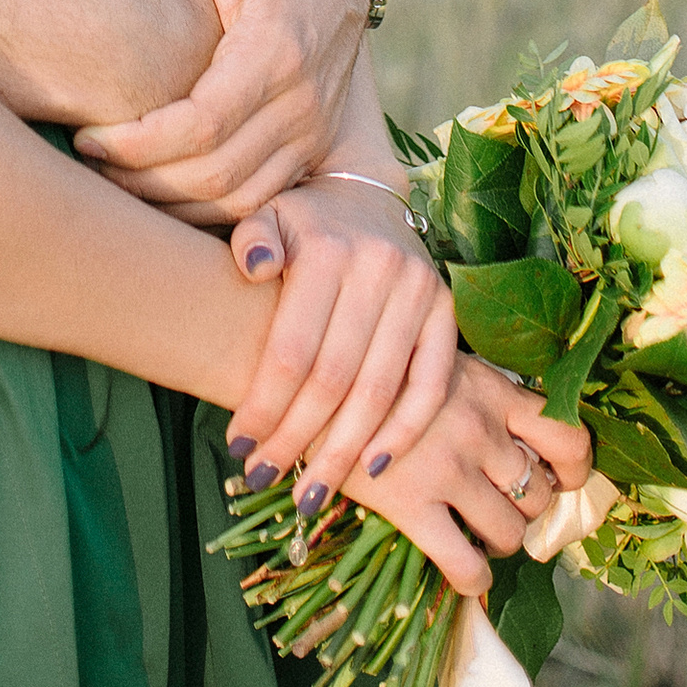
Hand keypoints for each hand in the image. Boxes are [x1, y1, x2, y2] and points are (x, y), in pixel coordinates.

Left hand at [73, 0, 365, 221]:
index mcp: (275, 51)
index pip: (201, 124)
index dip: (140, 144)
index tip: (89, 137)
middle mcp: (301, 102)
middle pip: (217, 174)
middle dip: (145, 179)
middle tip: (90, 160)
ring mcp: (312, 129)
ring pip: (240, 199)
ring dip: (174, 204)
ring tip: (117, 180)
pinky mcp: (314, 144)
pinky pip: (262, 199)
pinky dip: (210, 211)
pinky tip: (163, 191)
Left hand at [218, 177, 456, 509]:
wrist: (366, 192)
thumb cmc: (304, 222)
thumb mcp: (267, 215)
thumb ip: (253, 240)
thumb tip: (253, 267)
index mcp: (328, 249)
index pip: (292, 348)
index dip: (264, 404)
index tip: (239, 446)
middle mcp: (378, 269)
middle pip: (333, 379)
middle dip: (296, 438)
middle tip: (264, 479)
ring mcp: (419, 291)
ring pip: (379, 391)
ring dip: (344, 451)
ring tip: (311, 493)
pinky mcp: (447, 311)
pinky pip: (431, 385)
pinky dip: (405, 431)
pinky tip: (373, 468)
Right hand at [342, 361, 594, 599]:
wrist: (306, 376)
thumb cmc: (369, 366)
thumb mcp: (434, 359)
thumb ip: (477, 392)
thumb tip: (512, 436)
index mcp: (490, 388)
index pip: (569, 437)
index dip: (575, 470)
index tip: (560, 481)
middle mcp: (478, 427)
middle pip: (540, 493)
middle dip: (527, 510)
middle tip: (501, 507)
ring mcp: (447, 467)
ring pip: (511, 534)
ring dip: (501, 542)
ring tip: (476, 531)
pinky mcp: (412, 504)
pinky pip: (467, 565)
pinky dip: (473, 577)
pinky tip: (461, 568)